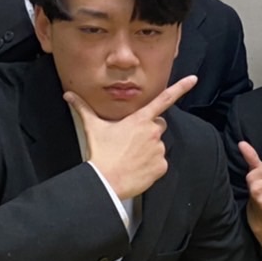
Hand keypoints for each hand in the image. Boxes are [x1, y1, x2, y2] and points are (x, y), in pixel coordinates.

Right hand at [65, 75, 197, 199]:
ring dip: (149, 149)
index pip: (164, 99)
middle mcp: (153, 132)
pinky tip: (137, 168)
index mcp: (140, 119)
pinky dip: (151, 165)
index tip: (193, 79)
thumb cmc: (101, 153)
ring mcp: (159, 149)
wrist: (106, 181)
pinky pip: (159, 163)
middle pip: (158, 125)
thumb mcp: (92, 127)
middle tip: (132, 141)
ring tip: (131, 157)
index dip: (180, 88)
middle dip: (149, 130)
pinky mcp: (161, 166)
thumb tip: (69, 95)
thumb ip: (82, 108)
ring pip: (158, 145)